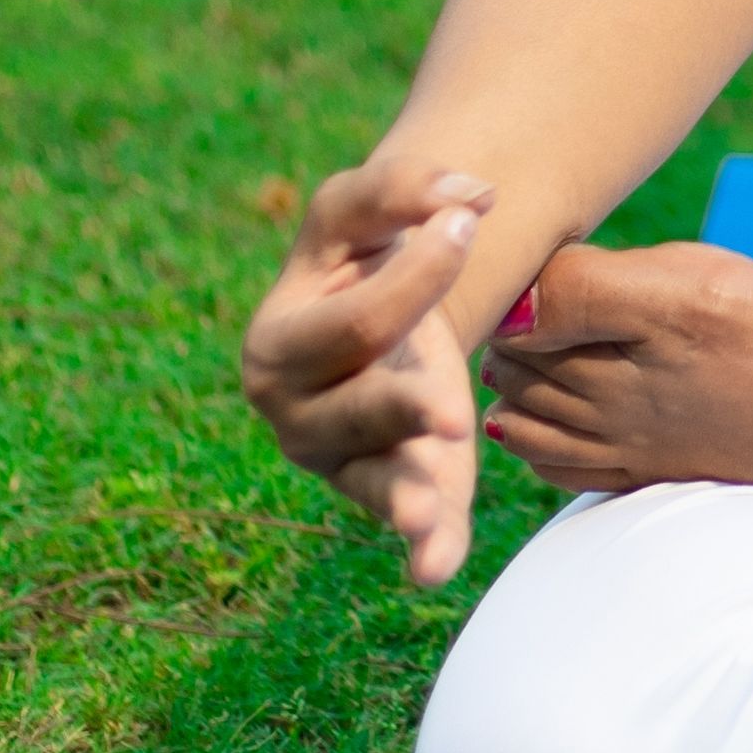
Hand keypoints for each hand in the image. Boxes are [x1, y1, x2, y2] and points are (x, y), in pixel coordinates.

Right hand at [240, 160, 497, 586]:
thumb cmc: (360, 257)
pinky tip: (437, 565)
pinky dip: (424, 547)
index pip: (356, 320)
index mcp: (278, 343)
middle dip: (405, 409)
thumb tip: (474, 198)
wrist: (374, 314)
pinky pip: (404, 521)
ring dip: (405, 495)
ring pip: (375, 478)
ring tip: (427, 509)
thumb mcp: (363, 209)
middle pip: (359, 409)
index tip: (471, 226)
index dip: (418, 277)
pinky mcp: (383, 488)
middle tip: (452, 413)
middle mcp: (295, 412)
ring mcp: (336, 460)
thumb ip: (407, 188)